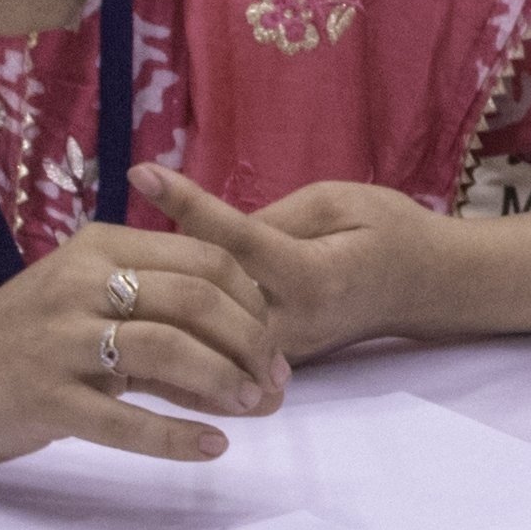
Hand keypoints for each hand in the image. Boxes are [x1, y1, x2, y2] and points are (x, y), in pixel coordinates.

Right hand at [0, 220, 285, 463]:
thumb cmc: (23, 338)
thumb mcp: (89, 305)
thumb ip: (162, 323)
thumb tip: (253, 366)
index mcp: (100, 247)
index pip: (205, 260)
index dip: (254, 302)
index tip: (275, 343)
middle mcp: (81, 284)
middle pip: (195, 299)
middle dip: (251, 342)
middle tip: (275, 381)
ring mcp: (59, 342)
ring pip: (166, 350)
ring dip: (224, 381)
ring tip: (255, 407)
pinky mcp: (42, 399)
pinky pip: (122, 421)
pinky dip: (176, 436)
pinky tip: (211, 447)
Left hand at [139, 165, 455, 361]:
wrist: (430, 287)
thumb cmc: (389, 230)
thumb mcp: (340, 201)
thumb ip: (276, 217)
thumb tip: (215, 230)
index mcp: (311, 273)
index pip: (236, 238)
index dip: (188, 203)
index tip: (141, 172)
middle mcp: (294, 319)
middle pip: (209, 299)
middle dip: (157, 273)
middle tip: (100, 245)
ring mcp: (286, 347)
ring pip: (212, 332)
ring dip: (163, 309)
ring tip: (109, 288)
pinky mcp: (280, 357)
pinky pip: (224, 347)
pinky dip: (186, 333)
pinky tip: (144, 321)